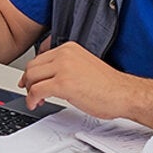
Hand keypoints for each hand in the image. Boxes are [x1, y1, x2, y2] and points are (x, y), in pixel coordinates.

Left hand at [18, 42, 134, 118]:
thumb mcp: (83, 66)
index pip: (40, 58)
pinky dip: (32, 99)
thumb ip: (65, 66)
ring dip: (29, 91)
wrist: (124, 94)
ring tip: (35, 100)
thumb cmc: (109, 85)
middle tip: (30, 92)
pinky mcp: (63, 84)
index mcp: (69, 48)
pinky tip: (35, 104)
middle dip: (28, 82)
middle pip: (32, 66)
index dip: (32, 73)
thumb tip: (49, 76)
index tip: (30, 81)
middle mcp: (65, 54)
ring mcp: (63, 68)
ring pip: (32, 78)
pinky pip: (37, 90)